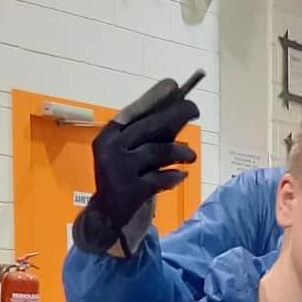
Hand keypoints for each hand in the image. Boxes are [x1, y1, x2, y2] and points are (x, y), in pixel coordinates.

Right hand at [76, 71, 202, 254]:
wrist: (106, 214)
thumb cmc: (123, 177)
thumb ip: (147, 136)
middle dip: (176, 115)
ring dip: (180, 151)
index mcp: (110, 135)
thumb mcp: (128, 152)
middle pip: (150, 126)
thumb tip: (177, 112)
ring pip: (158, 151)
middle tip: (195, 110)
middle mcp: (111, 148)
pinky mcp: (130, 190)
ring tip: (191, 155)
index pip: (135, 111)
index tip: (175, 87)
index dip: (155, 98)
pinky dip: (174, 176)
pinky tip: (182, 175)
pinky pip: (160, 178)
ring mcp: (120, 169)